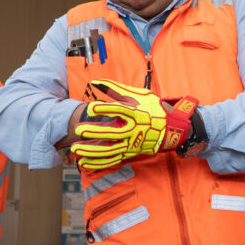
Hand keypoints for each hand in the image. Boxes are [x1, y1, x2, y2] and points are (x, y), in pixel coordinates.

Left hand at [70, 80, 197, 170]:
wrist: (169, 129)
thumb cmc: (151, 108)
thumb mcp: (137, 95)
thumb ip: (114, 88)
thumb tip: (94, 82)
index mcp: (136, 113)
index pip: (119, 111)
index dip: (105, 109)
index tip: (90, 107)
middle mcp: (134, 130)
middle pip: (112, 133)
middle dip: (95, 132)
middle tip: (78, 130)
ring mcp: (131, 144)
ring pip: (110, 150)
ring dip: (92, 151)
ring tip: (75, 149)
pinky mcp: (128, 153)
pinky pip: (111, 160)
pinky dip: (97, 163)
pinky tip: (83, 162)